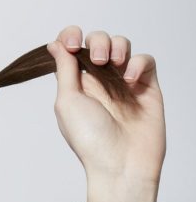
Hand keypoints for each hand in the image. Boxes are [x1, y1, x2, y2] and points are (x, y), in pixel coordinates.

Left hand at [46, 26, 164, 201]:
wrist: (121, 164)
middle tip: (96, 59)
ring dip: (117, 47)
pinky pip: (146, 61)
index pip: (72, 47)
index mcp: (76, 83)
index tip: (71, 42)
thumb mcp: (67, 101)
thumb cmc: (90, 139)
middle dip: (97, 41)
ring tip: (113, 64)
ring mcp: (124, 83)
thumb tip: (55, 45)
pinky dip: (137, 63)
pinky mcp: (147, 88)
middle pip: (98, 41)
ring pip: (123, 46)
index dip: (71, 36)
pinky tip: (129, 79)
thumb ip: (64, 70)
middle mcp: (99, 80)